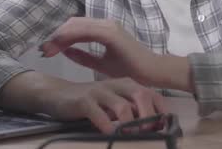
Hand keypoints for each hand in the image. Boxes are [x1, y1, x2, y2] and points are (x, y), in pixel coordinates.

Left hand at [41, 17, 164, 86]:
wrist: (152, 72)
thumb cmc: (131, 69)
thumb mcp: (102, 64)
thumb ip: (84, 57)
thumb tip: (65, 51)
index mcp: (103, 29)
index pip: (75, 27)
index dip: (59, 36)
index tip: (47, 50)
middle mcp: (104, 23)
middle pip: (72, 23)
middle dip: (56, 36)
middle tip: (44, 51)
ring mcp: (108, 26)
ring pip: (76, 25)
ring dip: (60, 36)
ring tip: (48, 50)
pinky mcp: (111, 33)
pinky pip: (85, 31)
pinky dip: (71, 37)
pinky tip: (61, 46)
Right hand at [41, 77, 169, 133]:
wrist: (58, 94)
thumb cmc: (91, 102)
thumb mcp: (114, 103)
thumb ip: (131, 109)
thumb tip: (152, 125)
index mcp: (126, 84)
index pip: (152, 94)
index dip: (161, 110)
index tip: (164, 127)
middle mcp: (116, 85)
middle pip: (141, 95)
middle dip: (149, 116)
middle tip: (149, 132)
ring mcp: (99, 91)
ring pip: (122, 105)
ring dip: (129, 124)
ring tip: (129, 136)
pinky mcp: (84, 101)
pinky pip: (98, 113)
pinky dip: (106, 125)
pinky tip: (109, 133)